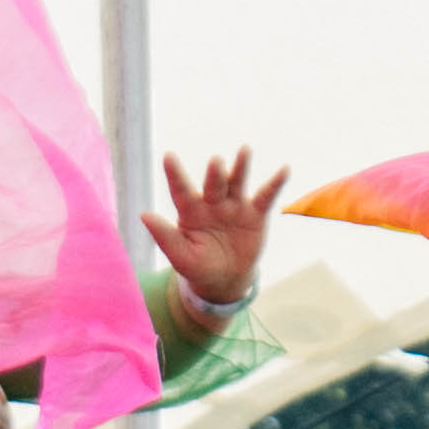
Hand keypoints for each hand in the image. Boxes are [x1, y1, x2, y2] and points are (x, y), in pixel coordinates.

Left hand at [146, 147, 277, 310]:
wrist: (225, 278)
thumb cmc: (198, 266)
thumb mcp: (181, 256)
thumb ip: (165, 236)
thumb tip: (144, 215)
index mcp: (190, 211)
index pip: (180, 191)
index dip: (175, 174)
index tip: (168, 156)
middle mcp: (212, 203)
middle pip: (213, 184)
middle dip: (214, 174)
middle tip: (215, 162)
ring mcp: (234, 206)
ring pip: (238, 182)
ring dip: (241, 166)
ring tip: (245, 150)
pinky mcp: (255, 214)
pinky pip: (266, 196)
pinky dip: (275, 183)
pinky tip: (284, 169)